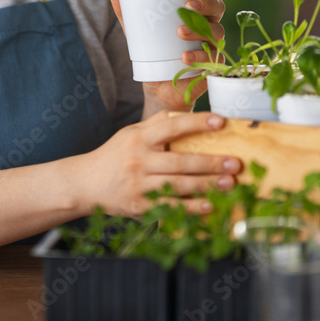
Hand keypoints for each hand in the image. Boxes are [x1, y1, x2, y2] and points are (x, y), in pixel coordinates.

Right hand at [75, 111, 240, 215]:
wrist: (85, 183)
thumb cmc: (113, 156)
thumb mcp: (129, 134)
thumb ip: (155, 124)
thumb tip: (182, 113)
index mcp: (138, 138)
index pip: (171, 127)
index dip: (196, 123)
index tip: (220, 122)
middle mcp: (138, 160)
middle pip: (180, 161)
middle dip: (210, 162)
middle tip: (235, 162)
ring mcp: (139, 185)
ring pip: (178, 185)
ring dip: (207, 185)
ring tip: (230, 183)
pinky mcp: (140, 206)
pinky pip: (170, 207)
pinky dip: (191, 207)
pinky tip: (210, 205)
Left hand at [108, 0, 224, 114]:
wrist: (158, 86)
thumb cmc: (153, 50)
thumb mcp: (138, 29)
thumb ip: (126, 10)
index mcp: (193, 9)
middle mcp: (207, 23)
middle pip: (217, 6)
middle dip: (205, 2)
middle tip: (187, 5)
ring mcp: (212, 44)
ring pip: (216, 30)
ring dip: (199, 29)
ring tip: (179, 32)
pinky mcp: (212, 64)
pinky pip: (212, 58)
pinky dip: (199, 56)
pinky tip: (184, 56)